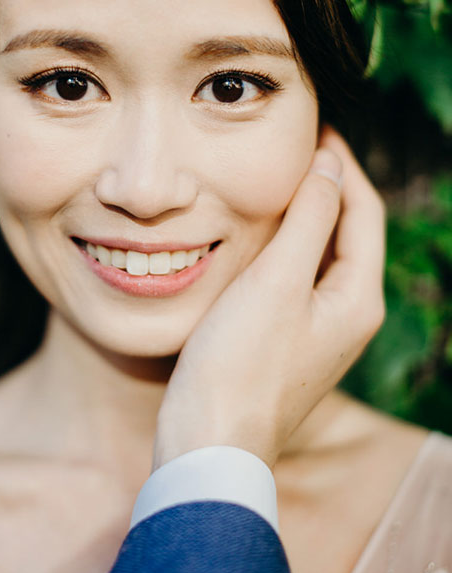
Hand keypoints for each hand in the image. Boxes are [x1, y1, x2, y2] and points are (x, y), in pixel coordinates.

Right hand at [153, 126, 385, 470]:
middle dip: (325, 186)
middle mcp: (347, 315)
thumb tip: (328, 166)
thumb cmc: (240, 365)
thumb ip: (308, 218)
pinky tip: (251, 236)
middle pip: (347, 232)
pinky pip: (294, 278)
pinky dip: (281, 246)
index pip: (364, 212)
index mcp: (357, 298)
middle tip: (291, 147)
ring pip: (318, 254)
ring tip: (270, 179)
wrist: (208, 444)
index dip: (343, 166)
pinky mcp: (286, 342)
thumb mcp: (276, 280)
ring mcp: (318, 332)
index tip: (315, 129)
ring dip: (302, 214)